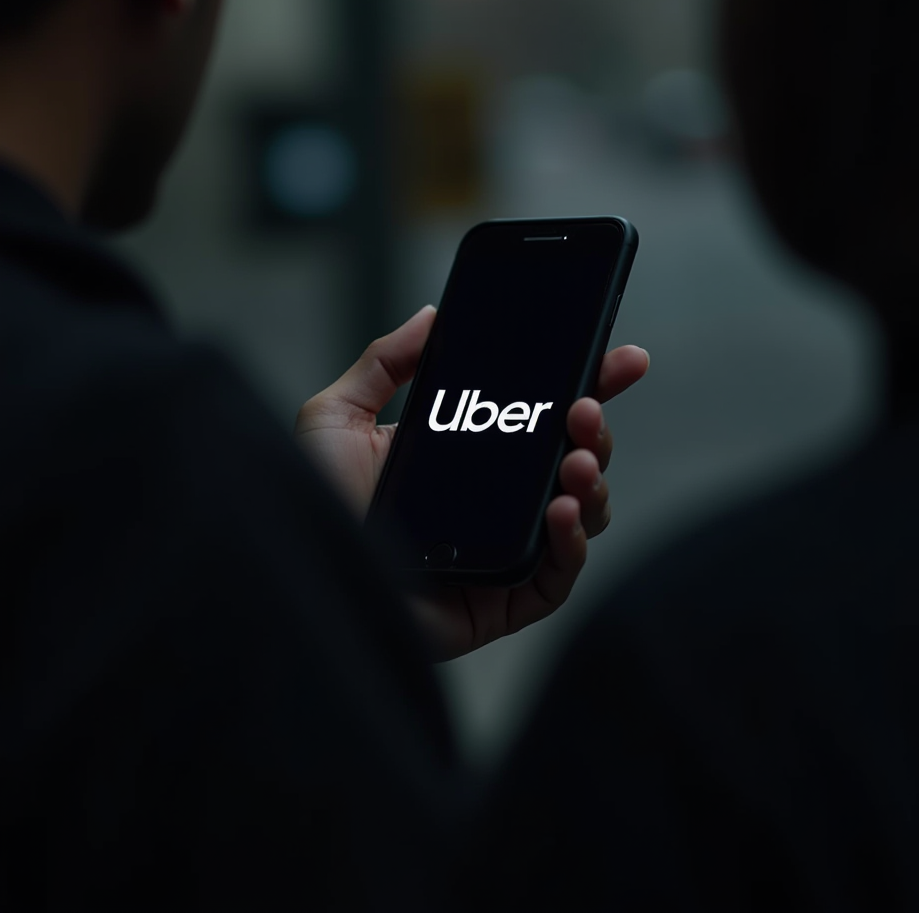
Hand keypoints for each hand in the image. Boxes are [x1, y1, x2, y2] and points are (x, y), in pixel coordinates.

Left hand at [295, 305, 649, 660]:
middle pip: (571, 462)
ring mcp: (503, 553)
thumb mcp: (337, 417)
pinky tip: (562, 512)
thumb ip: (382, 363)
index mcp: (467, 459)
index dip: (586, 387)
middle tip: (584, 408)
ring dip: (592, 482)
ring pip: (580, 515)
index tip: (619, 359)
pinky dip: (573, 542)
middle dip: (593, 431)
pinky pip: (558, 576)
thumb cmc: (311, 506)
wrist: (299, 573)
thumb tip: (431, 315)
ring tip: (575, 460)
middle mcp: (494, 504)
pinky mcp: (502, 602)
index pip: (539, 419)